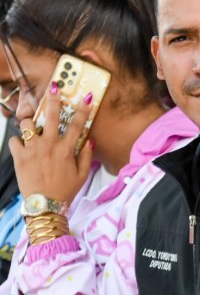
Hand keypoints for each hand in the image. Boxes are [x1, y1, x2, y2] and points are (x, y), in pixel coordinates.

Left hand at [9, 82, 94, 202]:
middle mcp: (49, 146)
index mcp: (66, 150)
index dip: (84, 109)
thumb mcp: (82, 175)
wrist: (44, 206)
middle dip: (53, 100)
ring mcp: (33, 150)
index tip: (88, 97)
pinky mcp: (19, 157)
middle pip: (51, 116)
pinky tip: (23, 146)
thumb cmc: (64, 191)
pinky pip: (14, 140)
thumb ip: (86, 156)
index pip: (77, 125)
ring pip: (27, 125)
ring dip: (30, 124)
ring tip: (32, 128)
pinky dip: (18, 141)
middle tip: (54, 88)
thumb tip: (89, 141)